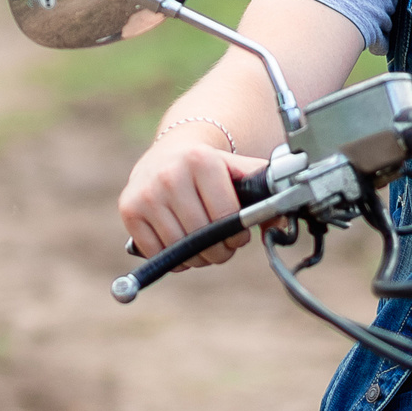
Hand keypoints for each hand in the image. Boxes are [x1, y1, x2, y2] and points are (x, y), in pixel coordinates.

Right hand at [119, 127, 270, 268]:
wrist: (169, 151)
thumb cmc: (210, 169)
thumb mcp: (238, 171)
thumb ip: (265, 193)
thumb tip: (282, 224)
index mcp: (201, 161)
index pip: (226, 217)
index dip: (237, 235)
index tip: (238, 236)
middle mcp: (170, 173)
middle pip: (203, 236)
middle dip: (219, 250)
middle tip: (223, 247)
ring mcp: (146, 192)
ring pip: (180, 248)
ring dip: (197, 258)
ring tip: (204, 247)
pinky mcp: (129, 208)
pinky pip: (157, 252)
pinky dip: (174, 259)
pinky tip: (181, 245)